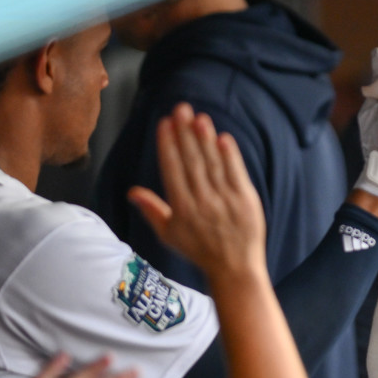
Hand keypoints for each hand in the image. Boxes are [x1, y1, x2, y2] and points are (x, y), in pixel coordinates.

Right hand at [129, 103, 266, 280]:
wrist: (235, 268)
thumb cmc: (200, 250)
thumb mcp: (170, 234)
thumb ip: (152, 210)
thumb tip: (132, 190)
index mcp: (181, 209)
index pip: (172, 170)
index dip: (168, 146)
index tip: (164, 123)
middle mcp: (202, 203)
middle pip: (192, 162)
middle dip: (185, 134)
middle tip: (181, 109)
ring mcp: (225, 201)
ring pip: (213, 165)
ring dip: (205, 139)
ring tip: (199, 118)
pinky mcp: (246, 201)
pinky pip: (236, 174)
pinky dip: (230, 156)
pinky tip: (223, 138)